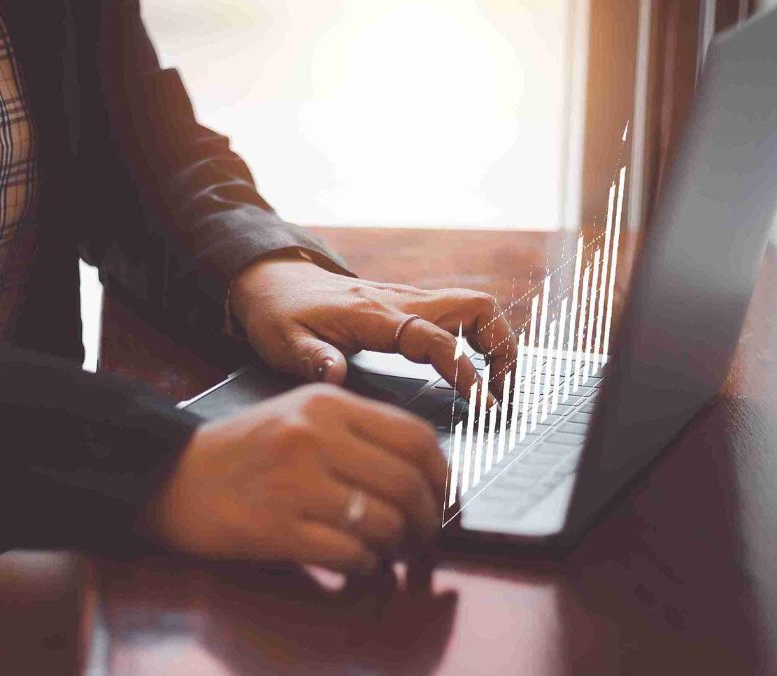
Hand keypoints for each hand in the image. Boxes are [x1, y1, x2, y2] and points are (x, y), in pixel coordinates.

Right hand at [143, 384, 447, 572]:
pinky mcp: (277, 528)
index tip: (443, 496)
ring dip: (397, 547)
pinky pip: (350, 555)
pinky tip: (356, 563)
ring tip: (388, 551)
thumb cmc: (244, 450)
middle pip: (407, 483)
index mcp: (326, 403)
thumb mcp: (300, 415)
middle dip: (427, 520)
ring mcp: (294, 482)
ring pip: (384, 522)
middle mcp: (313, 436)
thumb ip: (358, 432)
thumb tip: (425, 473)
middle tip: (422, 537)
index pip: (415, 436)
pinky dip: (364, 566)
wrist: (171, 475)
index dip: (442, 475)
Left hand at [229, 255, 515, 399]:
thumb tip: (335, 376)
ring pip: (473, 307)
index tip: (481, 400)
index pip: (434, 338)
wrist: (274, 279)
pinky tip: (474, 369)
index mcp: (373, 316)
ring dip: (496, 340)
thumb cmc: (279, 313)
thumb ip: (311, 360)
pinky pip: (458, 313)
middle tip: (502, 391)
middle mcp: (400, 302)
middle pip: (474, 308)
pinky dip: (478, 338)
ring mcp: (408, 301)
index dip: (463, 369)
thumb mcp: (282, 341)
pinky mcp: (409, 306)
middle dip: (501, 347)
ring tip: (498, 383)